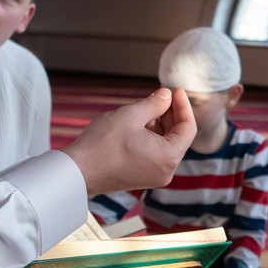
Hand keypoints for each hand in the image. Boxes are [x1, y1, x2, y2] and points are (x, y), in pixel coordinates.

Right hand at [63, 88, 195, 195]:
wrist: (78, 171)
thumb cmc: (102, 144)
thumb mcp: (132, 115)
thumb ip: (155, 103)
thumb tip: (166, 96)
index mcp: (169, 157)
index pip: (188, 128)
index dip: (183, 106)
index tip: (175, 90)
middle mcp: (166, 171)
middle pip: (177, 137)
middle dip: (170, 114)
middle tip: (159, 95)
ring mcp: (154, 176)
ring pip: (165, 144)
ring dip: (159, 124)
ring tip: (144, 107)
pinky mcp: (142, 177)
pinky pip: (154, 153)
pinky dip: (150, 136)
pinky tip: (137, 123)